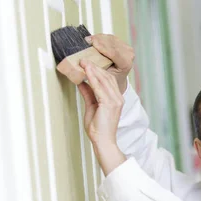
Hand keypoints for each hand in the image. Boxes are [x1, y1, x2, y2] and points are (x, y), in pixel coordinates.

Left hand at [78, 60, 125, 174]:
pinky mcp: (109, 104)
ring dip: (92, 70)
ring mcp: (115, 100)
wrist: (103, 141)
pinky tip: (85, 71)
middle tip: (83, 59)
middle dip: (95, 67)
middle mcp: (118, 98)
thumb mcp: (91, 107)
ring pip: (103, 80)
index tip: (87, 63)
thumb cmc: (98, 128)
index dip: (98, 70)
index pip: (108, 80)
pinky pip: (99, 87)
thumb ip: (88, 94)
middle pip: (107, 77)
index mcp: (116, 99)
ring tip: (83, 62)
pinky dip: (92, 77)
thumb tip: (82, 83)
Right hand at [85, 34, 133, 93]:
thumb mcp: (104, 76)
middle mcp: (129, 55)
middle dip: (99, 40)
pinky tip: (94, 39)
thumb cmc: (111, 79)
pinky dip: (102, 37)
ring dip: (99, 38)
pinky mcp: (124, 44)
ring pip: (111, 39)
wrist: (118, 78)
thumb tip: (84, 61)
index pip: (114, 52)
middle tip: (87, 40)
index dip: (102, 46)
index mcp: (126, 64)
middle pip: (112, 43)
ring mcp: (127, 49)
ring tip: (89, 39)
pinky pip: (111, 38)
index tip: (92, 43)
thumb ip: (96, 68)